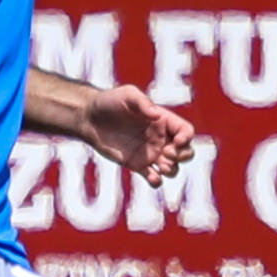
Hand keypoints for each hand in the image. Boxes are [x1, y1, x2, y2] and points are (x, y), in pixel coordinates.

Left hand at [76, 84, 195, 183]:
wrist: (89, 118)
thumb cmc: (109, 102)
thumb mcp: (127, 95)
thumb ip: (142, 103)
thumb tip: (157, 115)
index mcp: (163, 120)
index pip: (186, 131)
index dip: (187, 138)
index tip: (177, 142)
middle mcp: (160, 138)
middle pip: (186, 152)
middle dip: (183, 156)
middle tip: (167, 154)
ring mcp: (150, 153)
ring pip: (173, 168)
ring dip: (172, 170)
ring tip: (161, 167)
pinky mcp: (137, 165)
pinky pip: (154, 178)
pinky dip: (157, 181)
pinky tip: (151, 177)